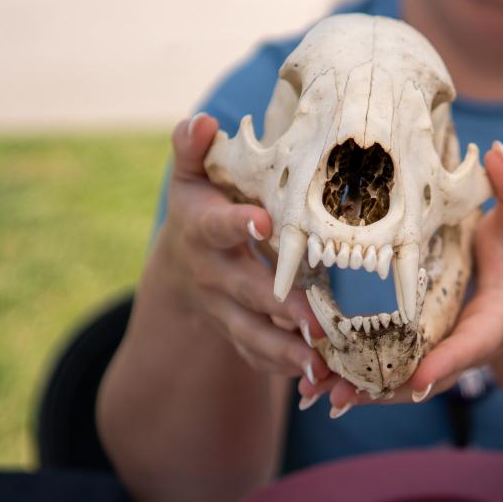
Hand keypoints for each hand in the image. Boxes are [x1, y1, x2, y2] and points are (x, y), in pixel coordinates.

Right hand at [150, 113, 331, 386]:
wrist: (181, 262)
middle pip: (245, 291)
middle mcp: (210, 273)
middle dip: (280, 305)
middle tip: (316, 318)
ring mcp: (222, 309)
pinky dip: (287, 371)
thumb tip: (200, 122)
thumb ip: (193, 148)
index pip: (216, 226)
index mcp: (200, 227)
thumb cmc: (202, 203)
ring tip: (322, 363)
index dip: (237, 224)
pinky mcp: (238, 333)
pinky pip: (260, 358)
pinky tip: (322, 379)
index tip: (264, 222)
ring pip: (253, 334)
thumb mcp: (192, 173)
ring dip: (286, 351)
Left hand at [297, 140, 502, 414]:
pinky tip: (317, 384)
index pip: (472, 344)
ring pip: (403, 382)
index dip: (446, 362)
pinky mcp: (423, 355)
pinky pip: (390, 374)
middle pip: (427, 376)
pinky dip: (358, 381)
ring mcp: (443, 356)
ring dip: (362, 391)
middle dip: (385, 388)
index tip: (419, 378)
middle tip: (341, 393)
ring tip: (317, 392)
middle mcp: (467, 347)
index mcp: (495, 320)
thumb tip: (498, 152)